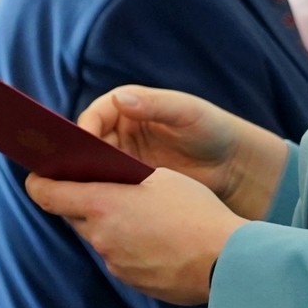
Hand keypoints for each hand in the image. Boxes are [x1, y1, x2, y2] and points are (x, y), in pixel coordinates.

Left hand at [24, 167, 244, 303]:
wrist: (225, 261)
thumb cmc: (195, 211)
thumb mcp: (159, 178)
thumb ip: (123, 178)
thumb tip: (107, 182)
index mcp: (100, 204)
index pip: (46, 194)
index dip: (39, 182)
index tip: (38, 174)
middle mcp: (99, 236)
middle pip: (75, 215)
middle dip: (83, 201)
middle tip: (99, 187)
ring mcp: (114, 262)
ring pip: (99, 237)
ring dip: (110, 225)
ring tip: (141, 214)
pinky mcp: (131, 280)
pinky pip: (120, 257)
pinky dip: (130, 246)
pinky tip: (157, 239)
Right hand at [78, 85, 289, 220]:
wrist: (233, 165)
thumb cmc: (212, 129)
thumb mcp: (185, 113)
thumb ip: (155, 105)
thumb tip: (120, 99)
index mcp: (126, 107)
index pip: (93, 117)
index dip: (83, 132)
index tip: (81, 148)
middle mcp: (119, 132)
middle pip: (86, 145)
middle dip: (78, 159)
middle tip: (73, 176)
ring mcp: (123, 159)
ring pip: (93, 169)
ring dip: (88, 181)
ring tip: (85, 195)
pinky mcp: (130, 183)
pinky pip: (109, 189)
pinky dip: (105, 197)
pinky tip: (104, 208)